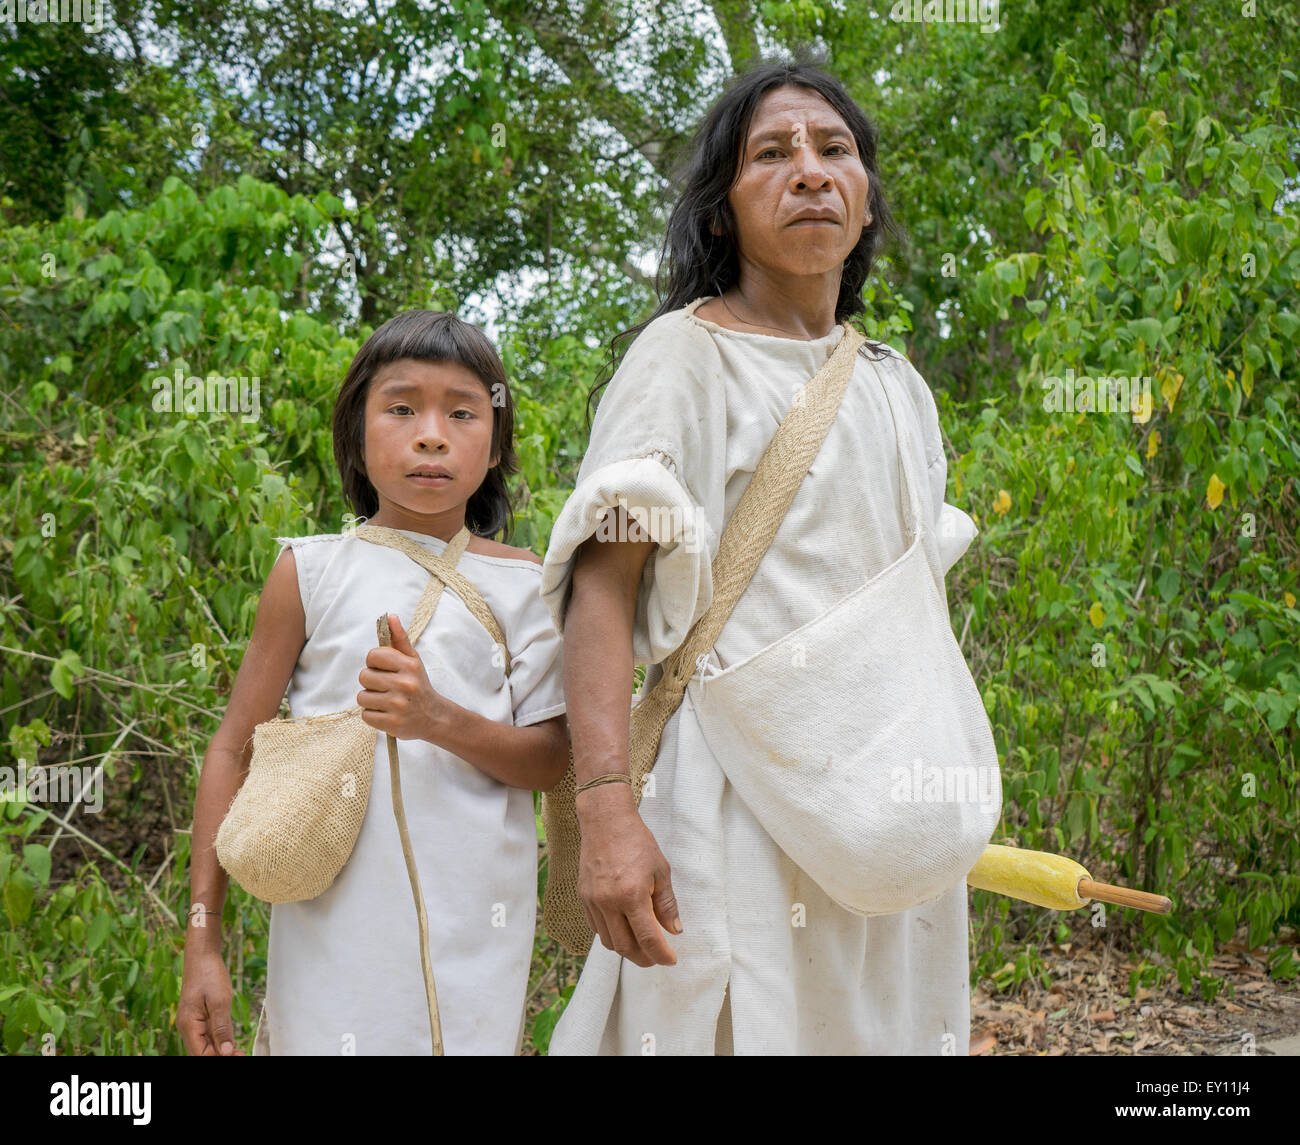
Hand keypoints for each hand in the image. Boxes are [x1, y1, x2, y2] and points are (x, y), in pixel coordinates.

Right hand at [177, 947, 245, 1055]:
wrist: (202, 955)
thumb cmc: (209, 974)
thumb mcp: (220, 1001)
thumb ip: (222, 1028)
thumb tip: (227, 1053)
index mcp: (188, 1025)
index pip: (201, 1054)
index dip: (220, 1058)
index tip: (239, 1056)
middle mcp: (186, 1027)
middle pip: (202, 1052)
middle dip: (221, 1056)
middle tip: (242, 1054)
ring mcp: (191, 1022)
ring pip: (205, 1045)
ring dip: (221, 1050)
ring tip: (240, 1052)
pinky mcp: (198, 1017)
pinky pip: (207, 1035)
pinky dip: (219, 1040)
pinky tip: (232, 1042)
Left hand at [357, 613, 447, 739]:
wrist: (434, 717)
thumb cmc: (419, 685)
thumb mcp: (413, 660)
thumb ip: (399, 639)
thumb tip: (390, 617)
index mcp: (409, 665)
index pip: (373, 655)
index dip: (374, 663)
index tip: (384, 669)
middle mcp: (404, 684)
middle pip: (364, 676)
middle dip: (371, 682)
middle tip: (386, 687)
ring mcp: (398, 705)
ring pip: (362, 697)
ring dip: (370, 700)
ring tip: (386, 701)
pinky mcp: (392, 724)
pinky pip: (365, 715)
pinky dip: (373, 715)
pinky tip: (386, 713)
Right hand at [577, 785, 681, 967]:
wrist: (606, 821)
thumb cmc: (636, 841)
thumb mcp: (660, 870)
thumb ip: (667, 904)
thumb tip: (673, 930)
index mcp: (631, 895)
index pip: (648, 938)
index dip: (661, 955)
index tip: (671, 960)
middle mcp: (608, 902)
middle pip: (625, 947)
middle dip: (643, 958)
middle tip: (657, 957)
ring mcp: (593, 901)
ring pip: (608, 942)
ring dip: (626, 949)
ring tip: (641, 946)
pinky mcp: (583, 897)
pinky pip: (596, 928)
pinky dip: (610, 935)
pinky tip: (622, 930)